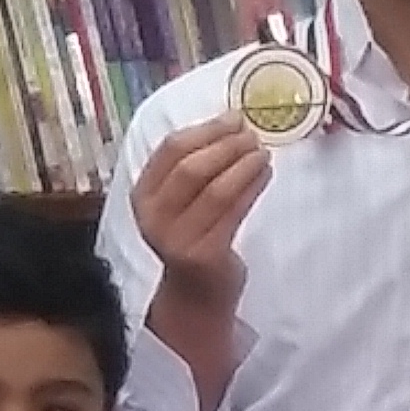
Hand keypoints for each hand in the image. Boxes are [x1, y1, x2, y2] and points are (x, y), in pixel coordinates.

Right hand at [129, 114, 269, 322]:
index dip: (206, 129)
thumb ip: (195, 165)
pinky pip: (233, 213)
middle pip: (191, 168)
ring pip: (215, 190)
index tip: (234, 118)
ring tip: (263, 154)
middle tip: (253, 135)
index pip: (170, 150)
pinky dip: (252, 188)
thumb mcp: (182, 200)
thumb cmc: (194, 235)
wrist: (196, 292)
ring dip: (243, 166)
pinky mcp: (204, 255)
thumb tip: (232, 122)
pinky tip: (265, 175)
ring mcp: (177, 238)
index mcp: (143, 194)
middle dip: (226, 146)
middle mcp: (154, 216)